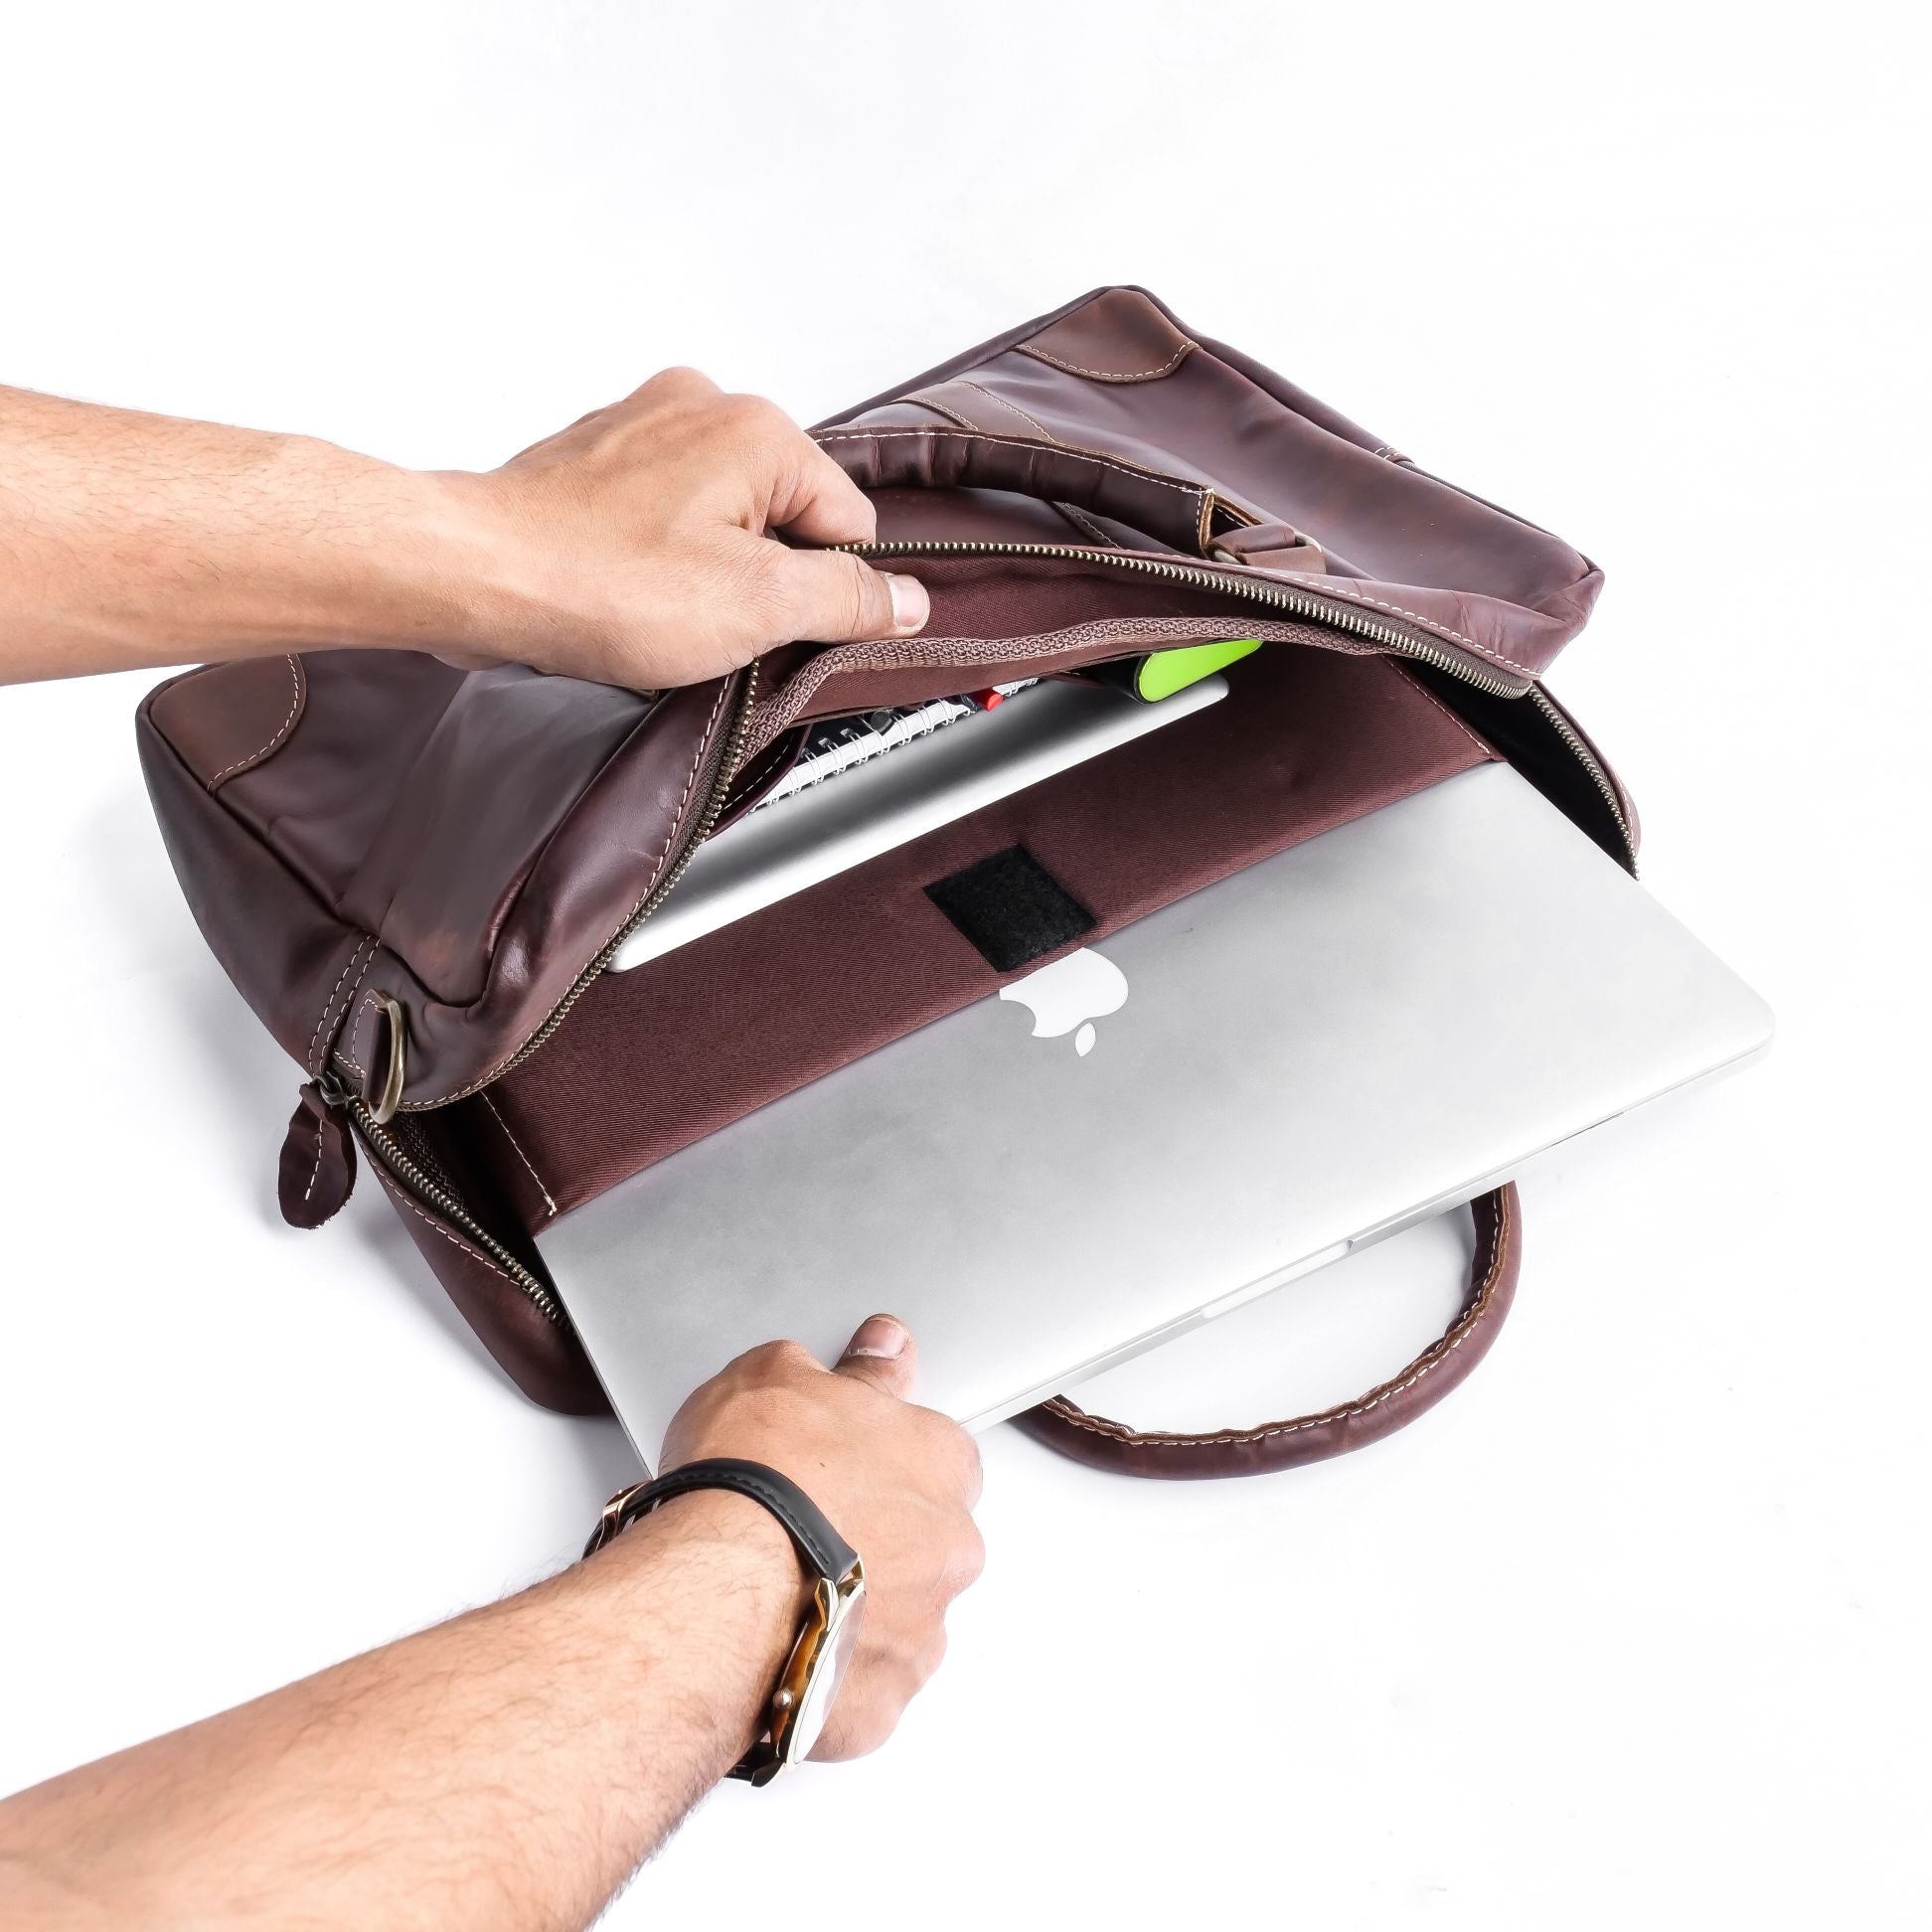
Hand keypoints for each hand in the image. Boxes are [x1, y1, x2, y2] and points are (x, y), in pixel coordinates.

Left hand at [441, 368, 929, 687]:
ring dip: (705, 572)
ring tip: (657, 609)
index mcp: (759, 430)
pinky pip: (661, 517)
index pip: (849, 526)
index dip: (828, 593)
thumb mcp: (756, 607)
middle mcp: (703, 407)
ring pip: (721, 518)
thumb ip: (847, 599)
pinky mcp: (596, 461)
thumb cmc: (594, 583)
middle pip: (785, 517)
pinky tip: (624, 594)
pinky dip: (653, 560)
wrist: (470, 574)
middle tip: (712, 625)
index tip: (788, 631)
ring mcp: (643, 427)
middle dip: (761, 580)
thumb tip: (906, 601)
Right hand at [659, 1314, 983, 1761]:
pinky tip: (775, 1655)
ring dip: (852, 1608)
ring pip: (896, 1618)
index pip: (935, 1448)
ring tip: (775, 1599)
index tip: (838, 1457)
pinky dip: (823, 1677)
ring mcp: (921, 1633)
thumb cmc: (751, 1483)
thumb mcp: (777, 1375)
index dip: (879, 1453)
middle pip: (924, 1538)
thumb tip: (876, 1350)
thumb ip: (844, 1368)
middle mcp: (949, 1548)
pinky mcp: (880, 1705)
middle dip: (873, 1536)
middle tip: (798, 1529)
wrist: (717, 1592)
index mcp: (939, 1460)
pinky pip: (858, 1690)